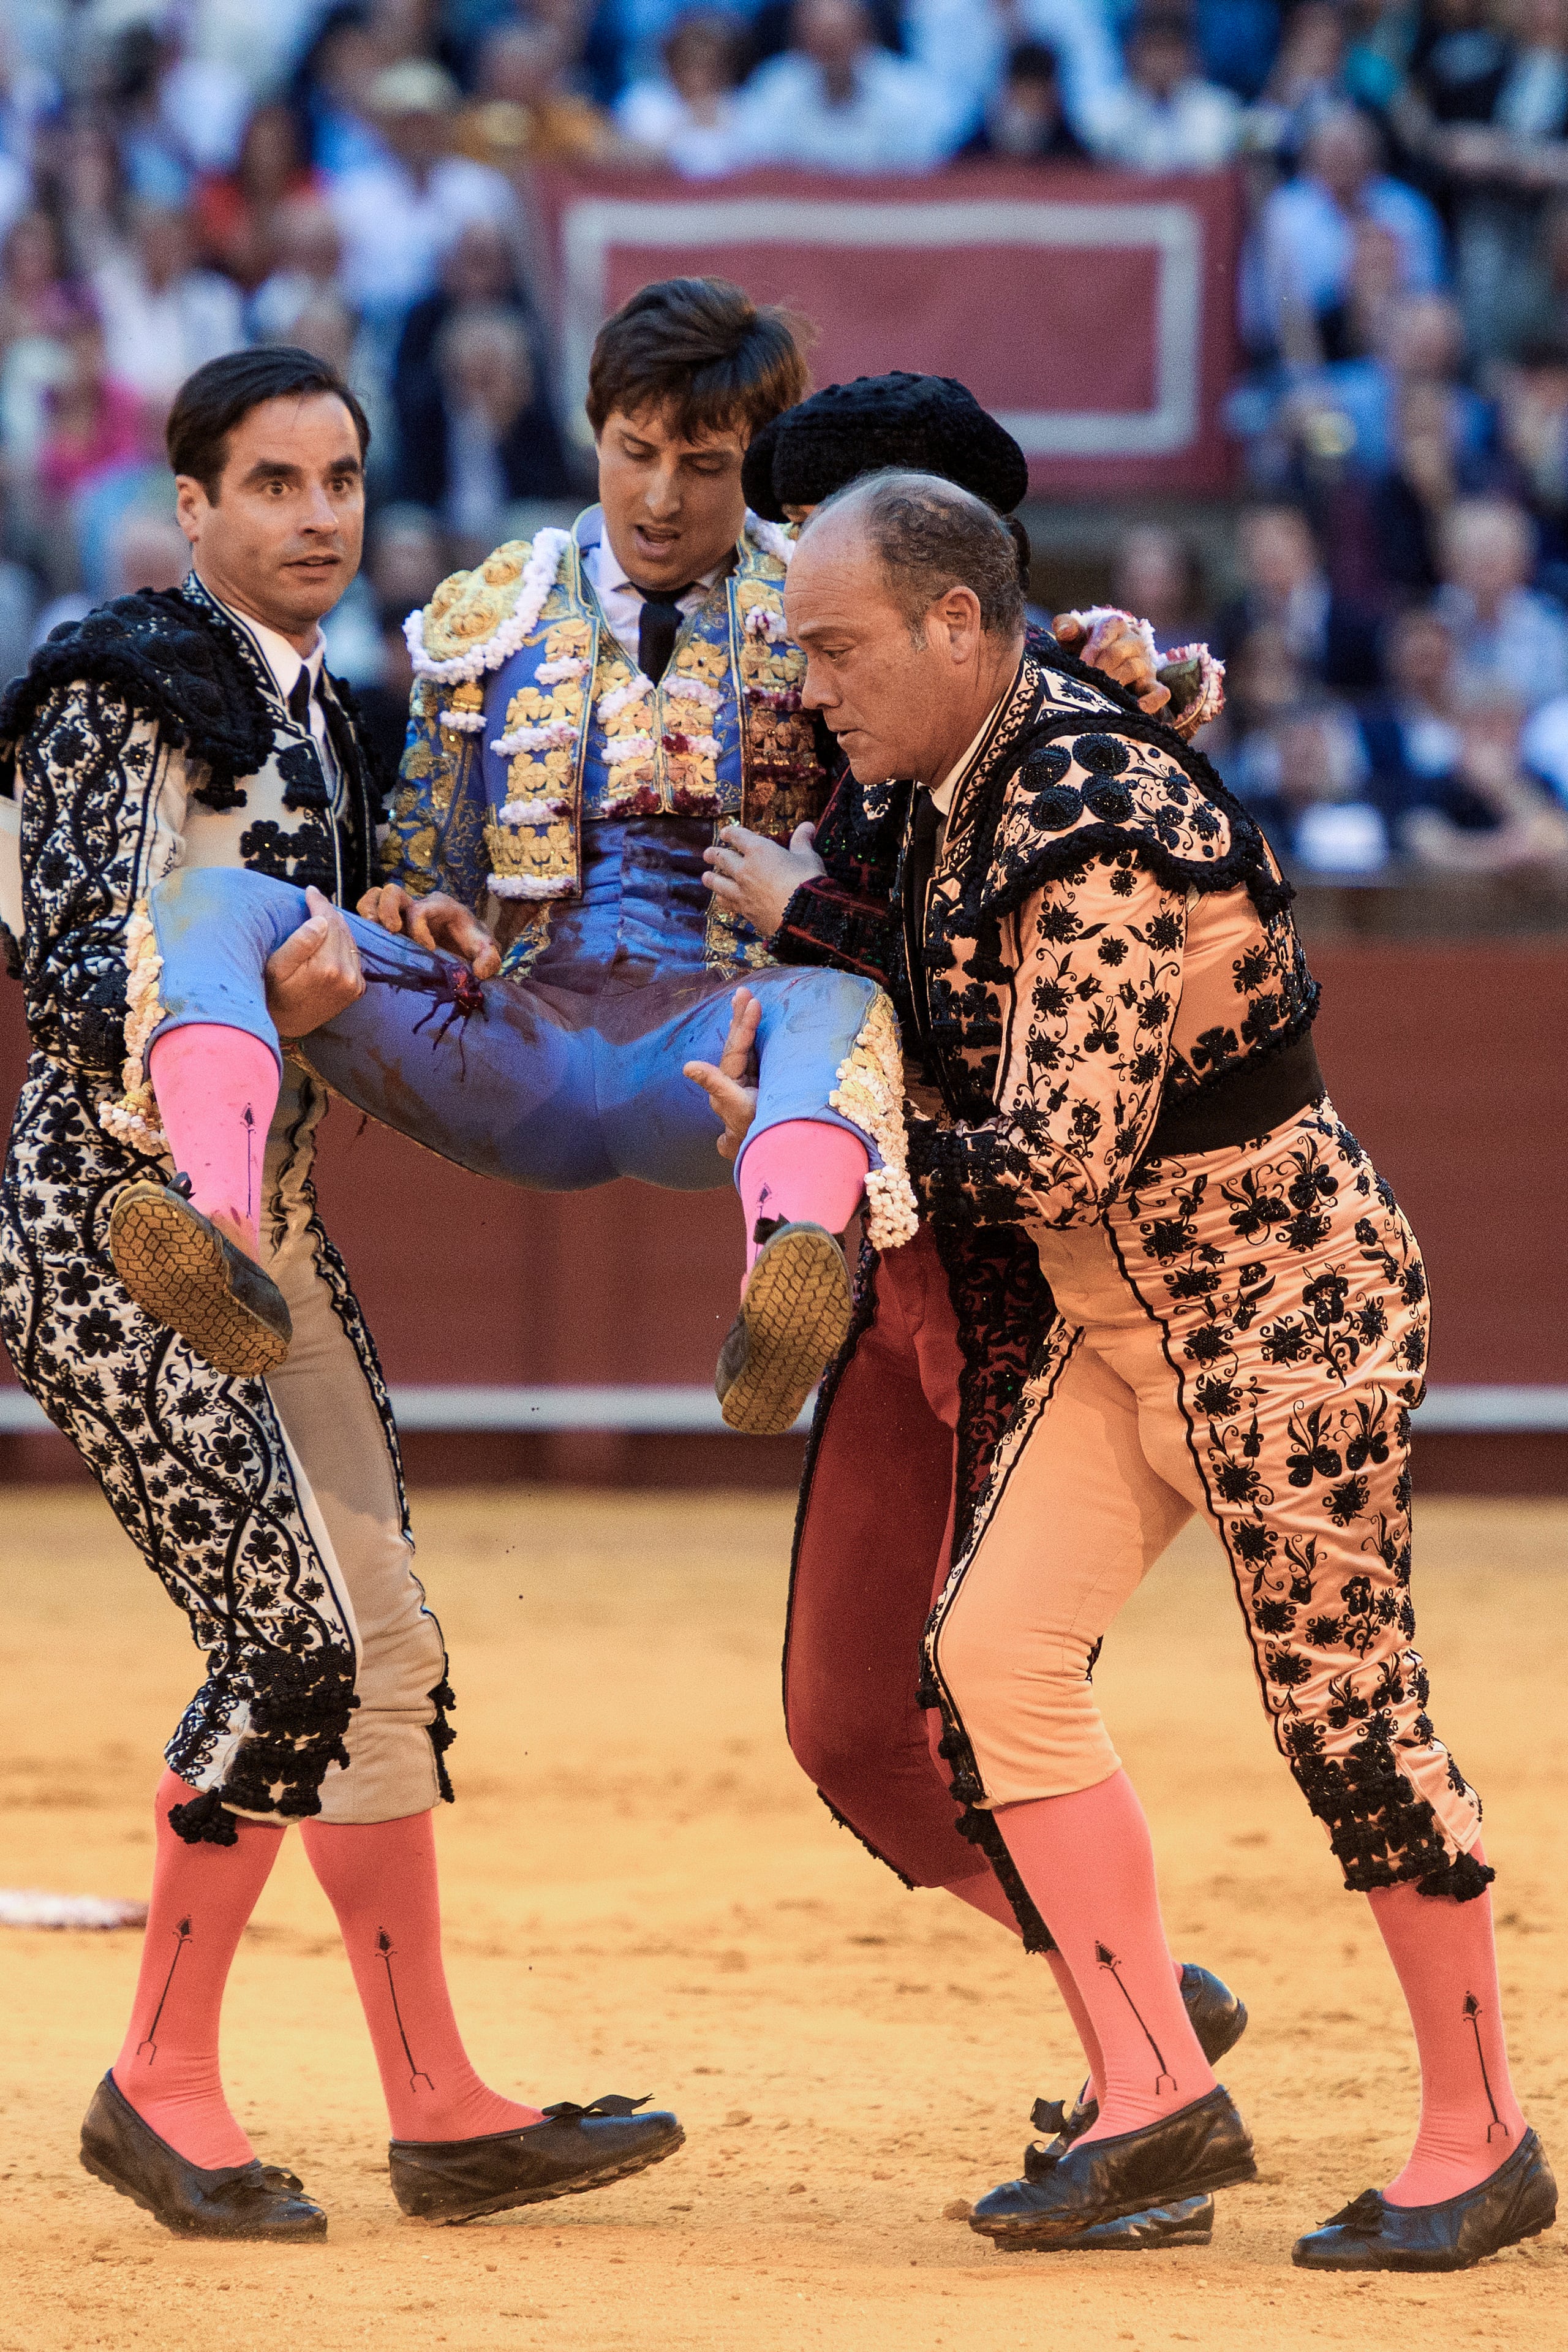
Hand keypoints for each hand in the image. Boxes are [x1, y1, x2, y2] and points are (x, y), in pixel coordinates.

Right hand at [264, 886, 364, 1036]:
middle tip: (315, 898)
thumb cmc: (274, 994)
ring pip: (350, 942)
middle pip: (342, 930)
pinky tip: (331, 937)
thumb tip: (321, 920)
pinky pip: (353, 957)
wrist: (287, 1025)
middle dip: (328, 912)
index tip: (310, 891)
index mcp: (327, 967)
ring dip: (337, 926)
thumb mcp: (277, 967)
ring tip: (322, 913)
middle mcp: (347, 975)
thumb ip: (300, 943)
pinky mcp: (357, 989)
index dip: (319, 903)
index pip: (329, 922)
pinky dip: (343, 943)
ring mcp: (355, 984)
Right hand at [357, 882, 500, 979]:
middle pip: (393, 892)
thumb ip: (489, 959)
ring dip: (369, 910)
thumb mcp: (487, 952)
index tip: (428, 950)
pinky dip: (365, 919)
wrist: (467, 944)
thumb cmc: (474, 945)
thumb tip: (478, 972)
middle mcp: (419, 904)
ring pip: (377, 896)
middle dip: (387, 911)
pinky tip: (367, 937)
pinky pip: (372, 909)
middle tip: (391, 933)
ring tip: (372, 930)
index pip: (421, 910)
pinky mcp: (393, 921)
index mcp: (442, 907)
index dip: (418, 929)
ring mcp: (403, 911)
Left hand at [684, 985, 761, 1161]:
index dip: (744, 1024)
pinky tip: (750, 1031)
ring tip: (746, 1003)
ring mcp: (745, 1088)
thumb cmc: (752, 1133)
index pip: (737, 1048)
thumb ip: (716, 1084)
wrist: (764, 1158)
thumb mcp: (737, 1108)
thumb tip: (688, 1066)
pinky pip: (754, 1061)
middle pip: (738, 1046)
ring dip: (746, 1027)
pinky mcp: (756, 1092)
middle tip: (744, 991)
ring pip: (745, 1051)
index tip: (752, 1000)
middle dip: (742, 1018)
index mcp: (729, 1083)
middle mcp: (734, 1084)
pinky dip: (753, 1044)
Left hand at [702, 822, 825, 937]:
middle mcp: (745, 869)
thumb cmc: (807, 881)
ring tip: (705, 877)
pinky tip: (721, 900)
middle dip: (713, 855)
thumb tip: (807, 826)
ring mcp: (741, 891)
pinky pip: (727, 903)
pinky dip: (722, 900)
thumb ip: (802, 842)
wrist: (803, 916)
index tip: (724, 833)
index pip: (738, 837)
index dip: (730, 833)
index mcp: (759, 850)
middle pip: (722, 859)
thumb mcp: (808, 857)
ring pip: (718, 883)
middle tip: (707, 854)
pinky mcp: (744, 910)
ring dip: (711, 879)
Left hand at [1053, 610, 1170, 715]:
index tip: (1080, 666)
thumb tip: (1065, 631)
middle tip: (1085, 685)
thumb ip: (1066, 627)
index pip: (1107, 630)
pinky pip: (1160, 692)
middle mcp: (1134, 641)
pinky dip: (1152, 700)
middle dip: (1100, 669)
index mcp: (1115, 625)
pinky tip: (1138, 709)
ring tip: (1100, 696)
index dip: (1092, 649)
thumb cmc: (1085, 648)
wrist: (1104, 664)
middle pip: (1118, 652)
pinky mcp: (1152, 684)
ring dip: (1116, 683)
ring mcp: (1146, 663)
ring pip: (1136, 668)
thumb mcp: (1074, 637)